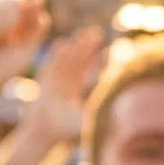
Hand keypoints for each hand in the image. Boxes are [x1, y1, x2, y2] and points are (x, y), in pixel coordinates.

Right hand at [22, 27, 103, 148]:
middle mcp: (70, 80)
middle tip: (96, 34)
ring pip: (67, 58)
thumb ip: (97, 112)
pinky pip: (51, 63)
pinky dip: (56, 54)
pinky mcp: (44, 78)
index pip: (93, 70)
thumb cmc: (66, 127)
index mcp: (82, 87)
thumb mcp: (85, 119)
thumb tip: (120, 112)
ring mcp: (56, 78)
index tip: (111, 51)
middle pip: (81, 59)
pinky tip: (62, 44)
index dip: (101, 60)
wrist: (42, 130)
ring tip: (81, 36)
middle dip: (88, 47)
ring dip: (74, 47)